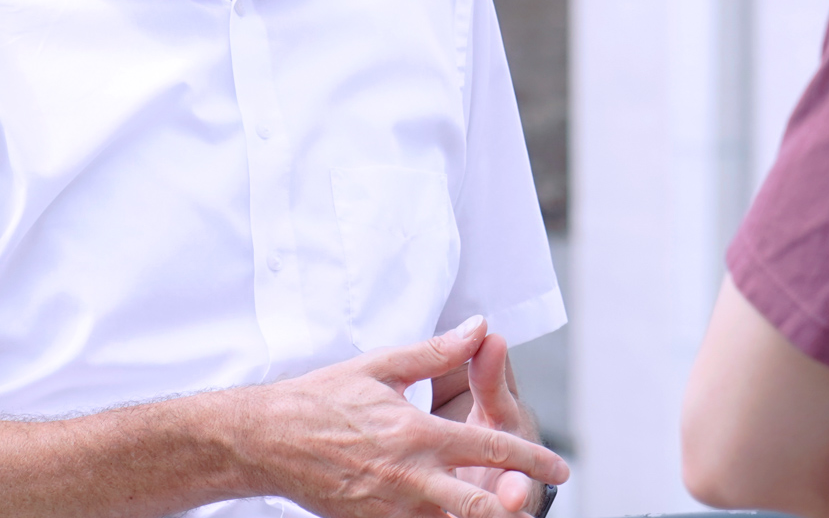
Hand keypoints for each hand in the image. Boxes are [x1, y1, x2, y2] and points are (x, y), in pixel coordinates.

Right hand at [240, 316, 568, 517]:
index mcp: (417, 434)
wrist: (266, 439)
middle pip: (479, 505)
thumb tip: (480, 328)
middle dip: (514, 505)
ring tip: (502, 510)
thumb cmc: (323, 398)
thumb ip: (437, 352)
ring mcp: (390, 508)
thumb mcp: (382, 367)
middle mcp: (409, 476)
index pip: (490, 446)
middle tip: (535, 502)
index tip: (561, 465)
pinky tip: (452, 514)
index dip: (530, 458)